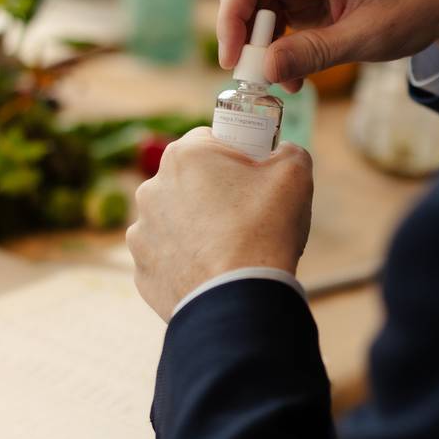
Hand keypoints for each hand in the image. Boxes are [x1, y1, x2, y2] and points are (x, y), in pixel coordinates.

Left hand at [126, 129, 312, 322]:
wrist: (239, 299)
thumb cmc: (265, 229)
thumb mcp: (295, 171)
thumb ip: (288, 151)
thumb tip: (283, 153)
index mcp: (184, 156)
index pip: (210, 139)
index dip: (237, 155)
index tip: (255, 176)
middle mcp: (152, 189)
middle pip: (190, 181)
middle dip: (214, 192)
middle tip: (247, 214)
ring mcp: (143, 232)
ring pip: (176, 220)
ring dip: (197, 228)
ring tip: (231, 249)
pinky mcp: (143, 271)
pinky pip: (169, 257)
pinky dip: (188, 262)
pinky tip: (214, 272)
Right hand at [217, 0, 438, 91]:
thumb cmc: (415, 6)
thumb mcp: (366, 37)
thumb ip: (314, 53)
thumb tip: (265, 70)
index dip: (231, 17)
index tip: (234, 59)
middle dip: (243, 35)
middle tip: (252, 77)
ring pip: (261, 8)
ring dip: (263, 46)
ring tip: (281, 83)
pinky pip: (282, 19)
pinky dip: (281, 47)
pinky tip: (294, 75)